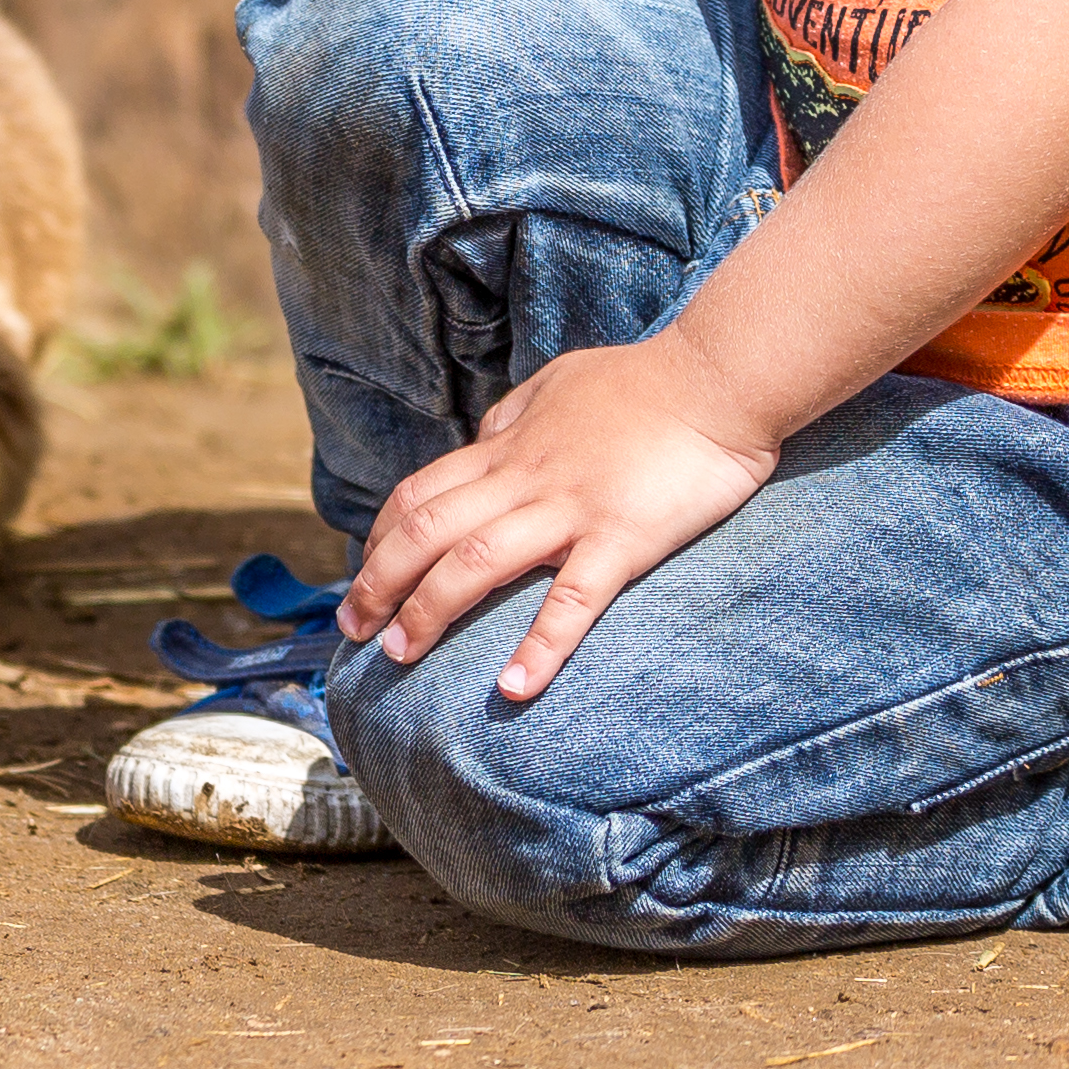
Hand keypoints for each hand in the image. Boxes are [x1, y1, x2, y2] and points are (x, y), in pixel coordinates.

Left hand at [339, 331, 778, 702]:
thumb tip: (480, 444)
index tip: (362, 577)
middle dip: (379, 583)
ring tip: (398, 657)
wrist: (717, 379)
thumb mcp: (555, 385)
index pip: (419, 494)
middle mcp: (524, 478)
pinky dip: (540, 645)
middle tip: (352, 631)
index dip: (380, 540)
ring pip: (476, 562)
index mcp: (508, 445)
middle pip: (428, 531)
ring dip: (429, 612)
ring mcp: (570, 508)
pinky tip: (511, 689)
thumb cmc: (642, 382)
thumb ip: (512, 420)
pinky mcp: (622, 538)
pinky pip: (572, 599)